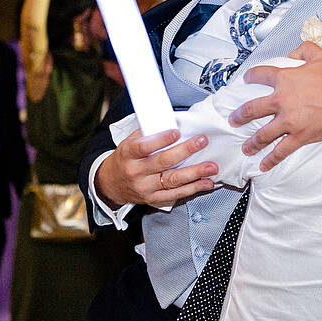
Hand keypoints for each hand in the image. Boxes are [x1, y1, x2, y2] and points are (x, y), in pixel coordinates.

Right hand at [95, 128, 215, 207]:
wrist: (111, 183)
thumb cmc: (125, 158)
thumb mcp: (129, 142)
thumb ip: (148, 133)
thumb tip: (171, 121)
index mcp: (128, 153)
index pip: (144, 146)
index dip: (161, 140)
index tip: (177, 132)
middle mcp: (136, 171)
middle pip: (163, 162)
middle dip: (185, 151)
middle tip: (201, 142)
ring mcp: (145, 187)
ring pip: (172, 180)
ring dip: (195, 173)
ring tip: (211, 167)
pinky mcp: (153, 198)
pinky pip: (175, 194)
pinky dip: (193, 189)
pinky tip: (206, 183)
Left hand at [232, 43, 321, 170]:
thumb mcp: (320, 55)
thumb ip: (303, 51)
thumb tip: (294, 54)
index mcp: (285, 78)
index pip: (260, 75)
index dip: (250, 77)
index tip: (246, 80)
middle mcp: (283, 100)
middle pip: (252, 109)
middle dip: (240, 116)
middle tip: (234, 120)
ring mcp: (290, 120)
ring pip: (263, 134)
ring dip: (252, 142)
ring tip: (246, 147)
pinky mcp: (301, 136)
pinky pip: (282, 150)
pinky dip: (271, 159)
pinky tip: (264, 165)